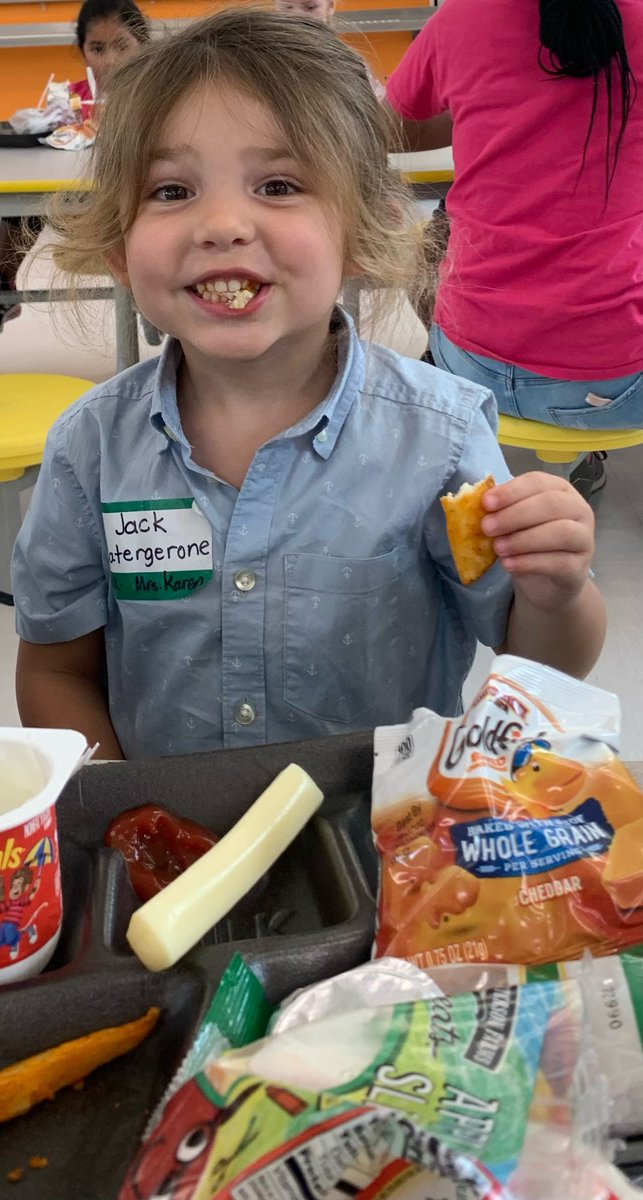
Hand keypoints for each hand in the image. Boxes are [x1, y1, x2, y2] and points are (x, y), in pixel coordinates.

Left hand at [481, 473, 594, 611]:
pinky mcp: (580, 567)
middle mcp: (578, 510)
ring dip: (524, 539)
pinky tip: (509, 564)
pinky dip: (530, 562)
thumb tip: (477, 506)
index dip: (512, 491)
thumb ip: (502, 511)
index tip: (486, 503)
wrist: (546, 583)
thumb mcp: (514, 524)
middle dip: (515, 515)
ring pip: (560, 532)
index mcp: (560, 490)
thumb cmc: (529, 544)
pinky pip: (559, 562)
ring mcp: (584, 539)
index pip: (538, 482)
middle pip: (551, 504)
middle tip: (487, 527)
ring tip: (498, 548)